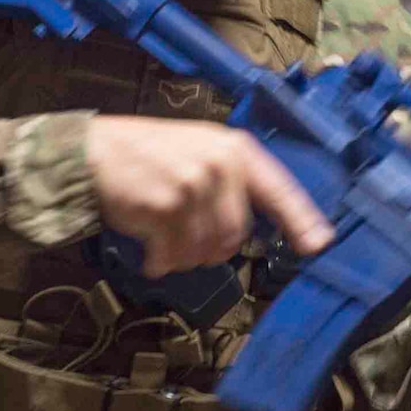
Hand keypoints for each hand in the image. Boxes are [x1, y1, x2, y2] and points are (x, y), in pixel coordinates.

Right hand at [85, 115, 333, 273]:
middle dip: (213, 248)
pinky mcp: (165, 207)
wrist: (92, 152)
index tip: (319, 244)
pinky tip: (148, 246)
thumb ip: (234, 181)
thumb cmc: (148, 155)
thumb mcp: (200, 149)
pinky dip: (160, 261)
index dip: (301, 220)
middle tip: (185, 235)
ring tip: (164, 236)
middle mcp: (220, 165)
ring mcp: (193, 185)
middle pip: (237, 235)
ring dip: (184, 257)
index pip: (280, 190)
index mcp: (235, 149)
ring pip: (207, 251)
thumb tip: (259, 227)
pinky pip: (175, 256)